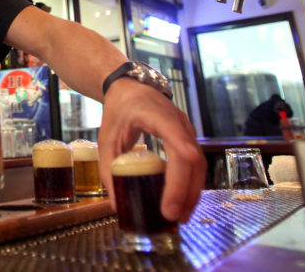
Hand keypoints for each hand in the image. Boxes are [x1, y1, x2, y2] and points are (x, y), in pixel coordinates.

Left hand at [97, 78, 204, 222]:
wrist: (130, 88)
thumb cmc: (118, 111)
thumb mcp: (107, 139)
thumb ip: (109, 170)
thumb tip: (118, 205)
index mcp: (154, 114)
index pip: (175, 134)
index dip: (182, 157)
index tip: (183, 182)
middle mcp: (176, 120)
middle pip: (190, 156)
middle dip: (184, 188)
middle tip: (173, 215)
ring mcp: (185, 128)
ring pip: (198, 162)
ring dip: (192, 190)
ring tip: (181, 215)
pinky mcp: (187, 137)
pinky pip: (195, 163)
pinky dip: (191, 183)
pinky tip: (183, 201)